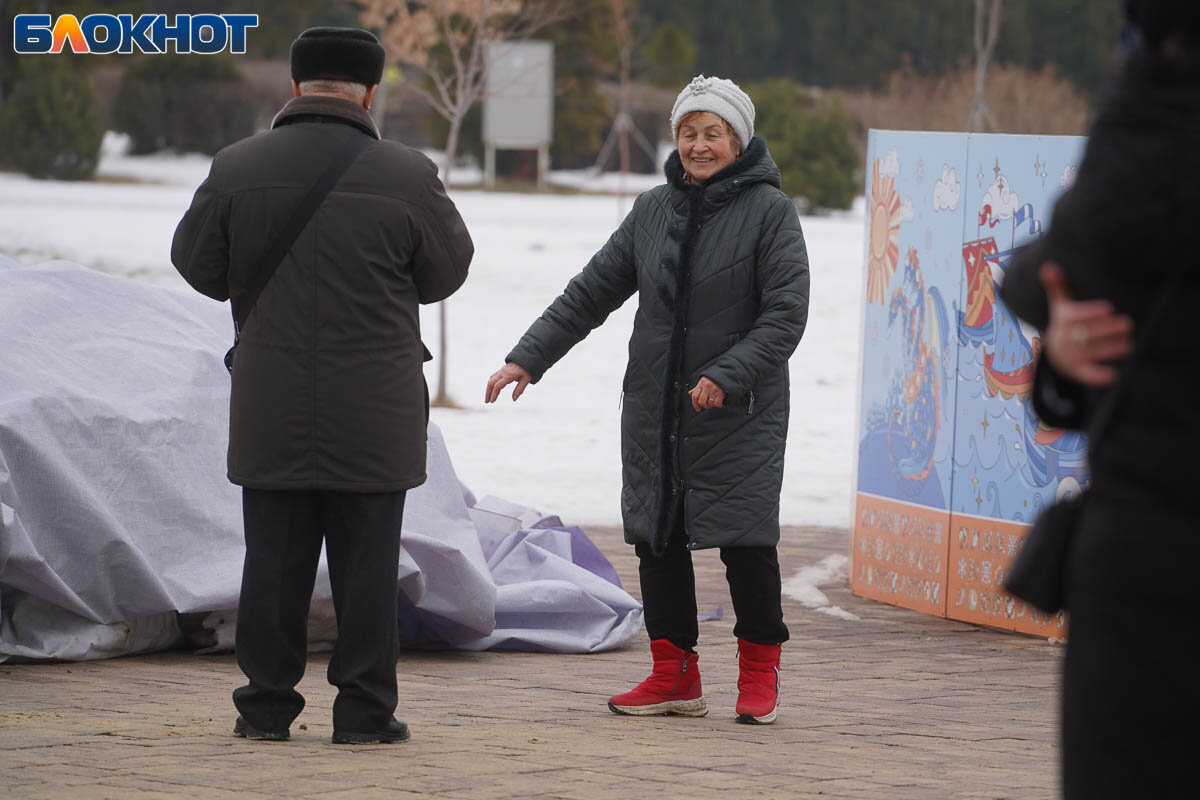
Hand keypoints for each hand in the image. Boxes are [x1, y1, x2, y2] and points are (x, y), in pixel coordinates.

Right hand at [485, 362, 532, 402]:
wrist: (524, 359)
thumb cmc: (526, 370)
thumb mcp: (526, 380)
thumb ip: (519, 389)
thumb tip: (514, 399)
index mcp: (509, 375)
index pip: (498, 385)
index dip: (494, 393)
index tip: (492, 401)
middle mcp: (503, 372)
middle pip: (491, 382)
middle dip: (487, 392)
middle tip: (487, 401)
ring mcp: (501, 371)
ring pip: (490, 380)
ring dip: (488, 389)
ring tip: (488, 398)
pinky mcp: (500, 371)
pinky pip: (492, 377)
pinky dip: (490, 384)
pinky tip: (490, 390)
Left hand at [688, 376, 725, 412]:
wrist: (725, 375)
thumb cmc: (713, 379)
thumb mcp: (703, 381)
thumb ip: (696, 388)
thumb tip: (690, 393)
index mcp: (701, 384)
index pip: (694, 396)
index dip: (695, 405)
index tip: (698, 409)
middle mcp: (707, 386)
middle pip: (701, 402)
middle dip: (704, 406)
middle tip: (707, 405)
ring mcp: (714, 389)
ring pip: (709, 404)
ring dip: (711, 405)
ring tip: (713, 401)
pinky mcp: (721, 393)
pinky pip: (717, 404)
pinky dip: (718, 405)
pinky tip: (718, 401)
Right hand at [1039, 262, 1133, 387]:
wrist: (1055, 355)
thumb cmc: (1066, 324)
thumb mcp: (1060, 305)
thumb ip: (1058, 286)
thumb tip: (1047, 266)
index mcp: (1063, 321)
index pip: (1075, 316)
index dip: (1091, 312)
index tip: (1108, 308)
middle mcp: (1064, 340)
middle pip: (1086, 334)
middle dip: (1107, 330)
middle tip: (1128, 324)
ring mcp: (1071, 357)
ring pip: (1091, 353)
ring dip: (1110, 349)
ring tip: (1129, 344)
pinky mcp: (1078, 372)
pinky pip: (1088, 375)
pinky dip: (1100, 376)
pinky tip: (1114, 374)